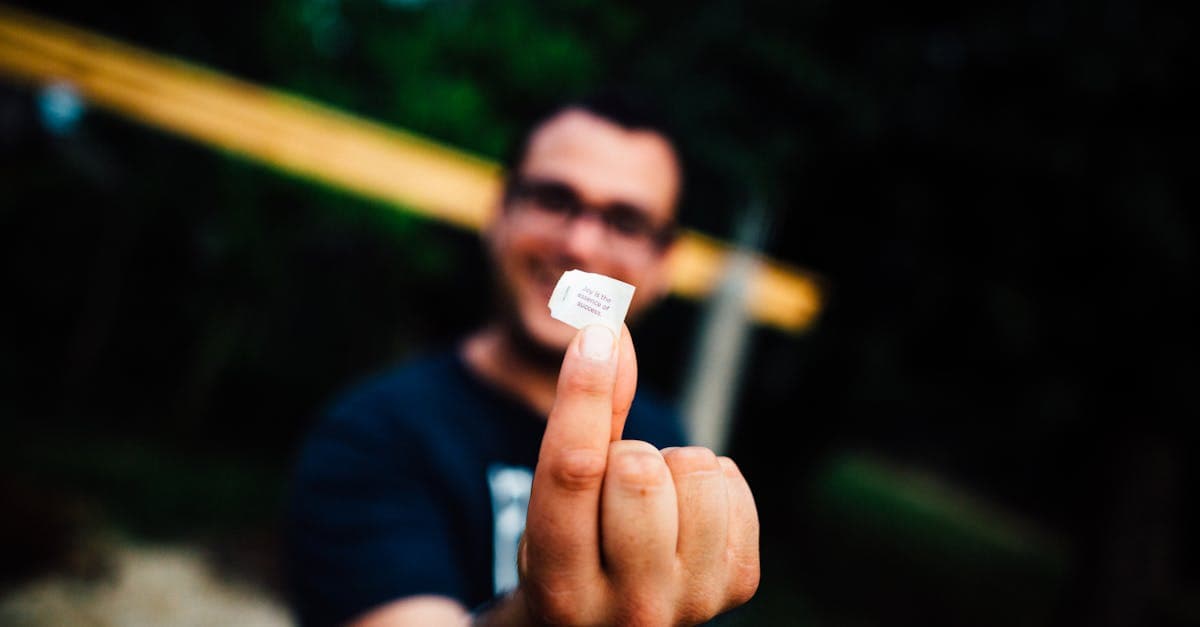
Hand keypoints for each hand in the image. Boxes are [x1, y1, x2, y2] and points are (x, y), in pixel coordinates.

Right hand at [513, 324, 759, 625]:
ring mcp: (689, 604)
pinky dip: (711, 482)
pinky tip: (687, 514)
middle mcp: (626, 607)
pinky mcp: (736, 587)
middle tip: (619, 484)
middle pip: (641, 468)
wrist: (612, 624)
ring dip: (674, 467)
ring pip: (697, 471)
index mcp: (559, 583)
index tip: (598, 332)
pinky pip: (732, 483)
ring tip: (655, 502)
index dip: (585, 392)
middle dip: (631, 453)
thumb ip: (585, 414)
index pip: (573, 472)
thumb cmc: (575, 544)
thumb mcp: (560, 493)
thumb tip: (607, 328)